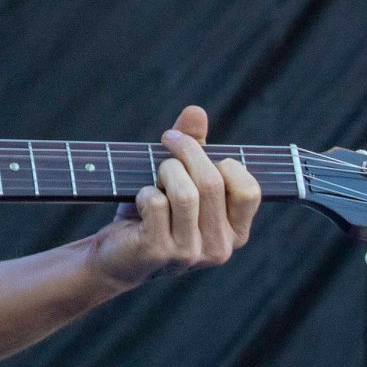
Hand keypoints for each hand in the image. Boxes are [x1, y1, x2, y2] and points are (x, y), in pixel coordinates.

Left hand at [86, 105, 260, 289]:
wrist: (117, 255)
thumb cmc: (153, 213)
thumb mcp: (177, 178)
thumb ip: (193, 145)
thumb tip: (196, 111)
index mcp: (235, 231)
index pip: (249, 190)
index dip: (223, 162)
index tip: (195, 147)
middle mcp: (220, 248)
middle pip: (211, 183)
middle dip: (185, 152)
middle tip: (167, 141)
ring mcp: (190, 254)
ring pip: (185, 193)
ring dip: (165, 171)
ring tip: (154, 175)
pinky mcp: (159, 252)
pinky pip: (156, 204)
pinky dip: (145, 192)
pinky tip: (139, 201)